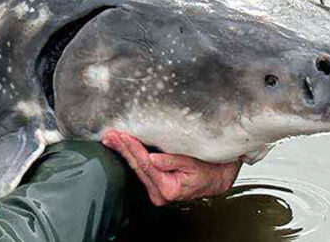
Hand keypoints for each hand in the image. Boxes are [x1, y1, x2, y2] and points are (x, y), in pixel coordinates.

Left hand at [101, 130, 240, 205]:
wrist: (218, 178)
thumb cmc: (209, 169)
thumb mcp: (194, 162)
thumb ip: (173, 161)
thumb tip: (153, 159)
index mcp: (169, 188)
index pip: (146, 164)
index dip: (133, 148)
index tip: (123, 135)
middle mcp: (160, 193)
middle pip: (137, 166)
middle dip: (123, 149)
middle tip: (110, 135)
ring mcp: (156, 191)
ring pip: (137, 168)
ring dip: (124, 152)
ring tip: (112, 139)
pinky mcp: (156, 186)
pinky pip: (141, 169)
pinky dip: (132, 156)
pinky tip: (122, 147)